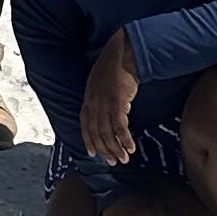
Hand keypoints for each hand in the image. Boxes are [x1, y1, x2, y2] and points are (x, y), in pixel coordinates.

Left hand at [80, 31, 140, 164]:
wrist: (122, 53)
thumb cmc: (115, 67)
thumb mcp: (102, 84)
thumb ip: (103, 99)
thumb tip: (116, 113)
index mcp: (88, 99)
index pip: (85, 125)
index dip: (88, 140)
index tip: (93, 153)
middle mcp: (93, 103)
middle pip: (96, 133)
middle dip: (104, 150)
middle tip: (113, 162)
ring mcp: (104, 103)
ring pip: (107, 133)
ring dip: (116, 148)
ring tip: (124, 159)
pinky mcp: (117, 102)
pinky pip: (120, 127)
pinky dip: (125, 139)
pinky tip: (131, 147)